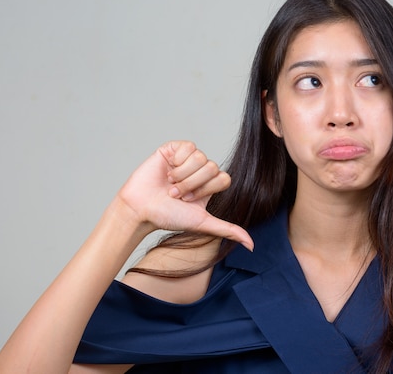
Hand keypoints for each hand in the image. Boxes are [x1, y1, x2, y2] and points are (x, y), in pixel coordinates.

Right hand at [117, 141, 253, 249]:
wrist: (141, 208)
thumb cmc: (168, 216)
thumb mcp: (202, 223)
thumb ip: (228, 229)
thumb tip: (252, 245)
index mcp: (209, 185)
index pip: (224, 178)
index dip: (207, 190)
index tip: (190, 201)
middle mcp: (200, 170)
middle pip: (212, 167)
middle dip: (192, 185)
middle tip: (177, 194)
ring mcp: (187, 158)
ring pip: (200, 157)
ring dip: (183, 175)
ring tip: (170, 184)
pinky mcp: (174, 148)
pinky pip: (188, 147)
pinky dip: (176, 162)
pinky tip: (167, 170)